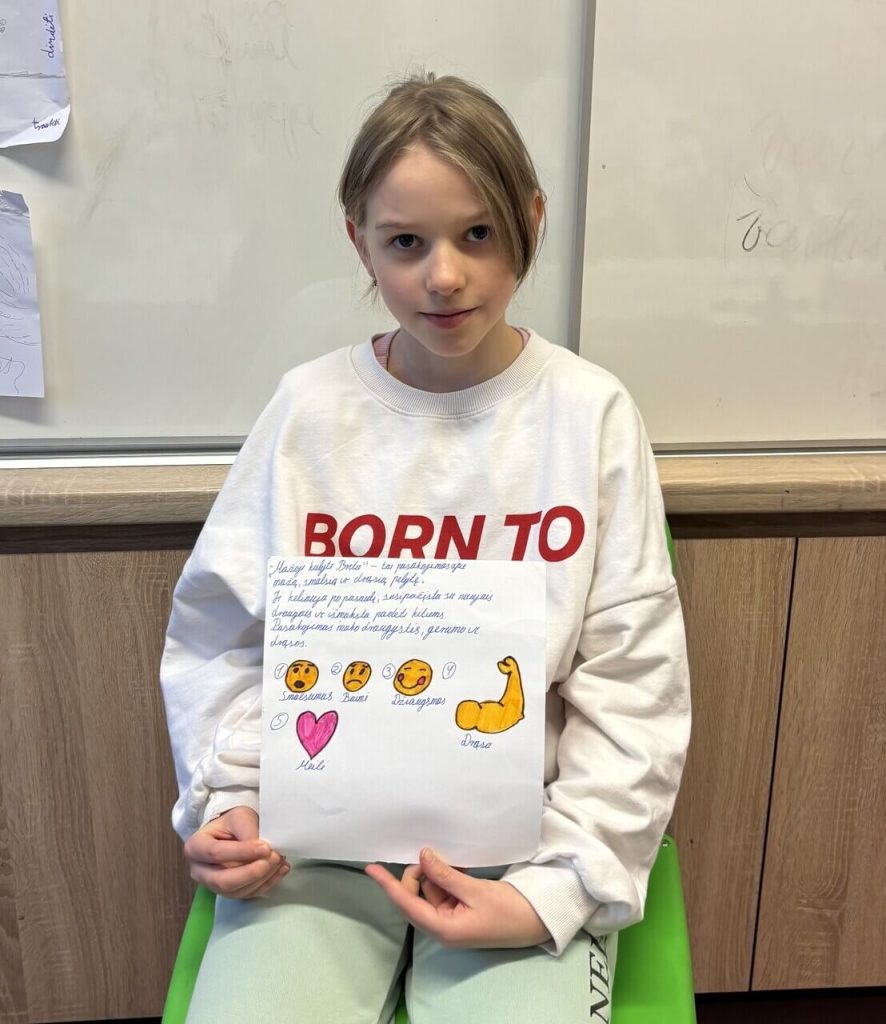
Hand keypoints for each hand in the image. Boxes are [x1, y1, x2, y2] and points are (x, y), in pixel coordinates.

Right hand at [183, 805, 288, 898]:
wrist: (232, 832)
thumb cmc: (231, 823)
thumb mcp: (239, 817)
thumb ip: (247, 831)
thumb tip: (262, 850)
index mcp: (195, 848)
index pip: (216, 853)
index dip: (241, 852)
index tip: (265, 847)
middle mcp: (200, 871)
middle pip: (224, 880)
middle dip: (252, 872)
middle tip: (274, 857)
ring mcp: (214, 886)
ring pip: (237, 891)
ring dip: (263, 878)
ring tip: (280, 860)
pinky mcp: (230, 893)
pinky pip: (248, 895)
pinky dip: (268, 883)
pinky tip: (281, 869)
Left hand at [365, 847, 550, 948]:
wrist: (535, 921)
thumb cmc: (508, 911)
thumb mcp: (475, 890)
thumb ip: (445, 875)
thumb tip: (423, 857)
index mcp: (443, 927)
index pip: (407, 903)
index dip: (388, 885)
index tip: (372, 868)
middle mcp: (441, 925)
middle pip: (415, 895)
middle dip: (419, 873)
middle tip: (433, 855)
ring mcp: (450, 918)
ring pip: (428, 890)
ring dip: (435, 873)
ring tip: (451, 861)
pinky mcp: (459, 911)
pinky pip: (442, 890)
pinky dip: (444, 876)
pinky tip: (455, 866)